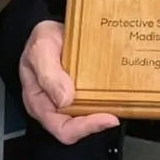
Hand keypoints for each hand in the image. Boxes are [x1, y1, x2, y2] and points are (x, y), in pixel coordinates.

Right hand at [18, 19, 120, 143]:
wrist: (53, 30)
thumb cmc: (41, 40)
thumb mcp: (41, 50)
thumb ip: (48, 74)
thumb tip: (64, 99)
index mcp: (39, 103)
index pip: (63, 129)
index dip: (85, 128)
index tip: (107, 117)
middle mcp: (54, 107)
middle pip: (79, 127)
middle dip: (98, 121)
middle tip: (117, 111)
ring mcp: (70, 102)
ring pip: (90, 117)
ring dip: (105, 111)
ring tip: (119, 101)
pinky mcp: (82, 94)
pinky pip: (96, 104)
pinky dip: (108, 101)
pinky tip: (117, 92)